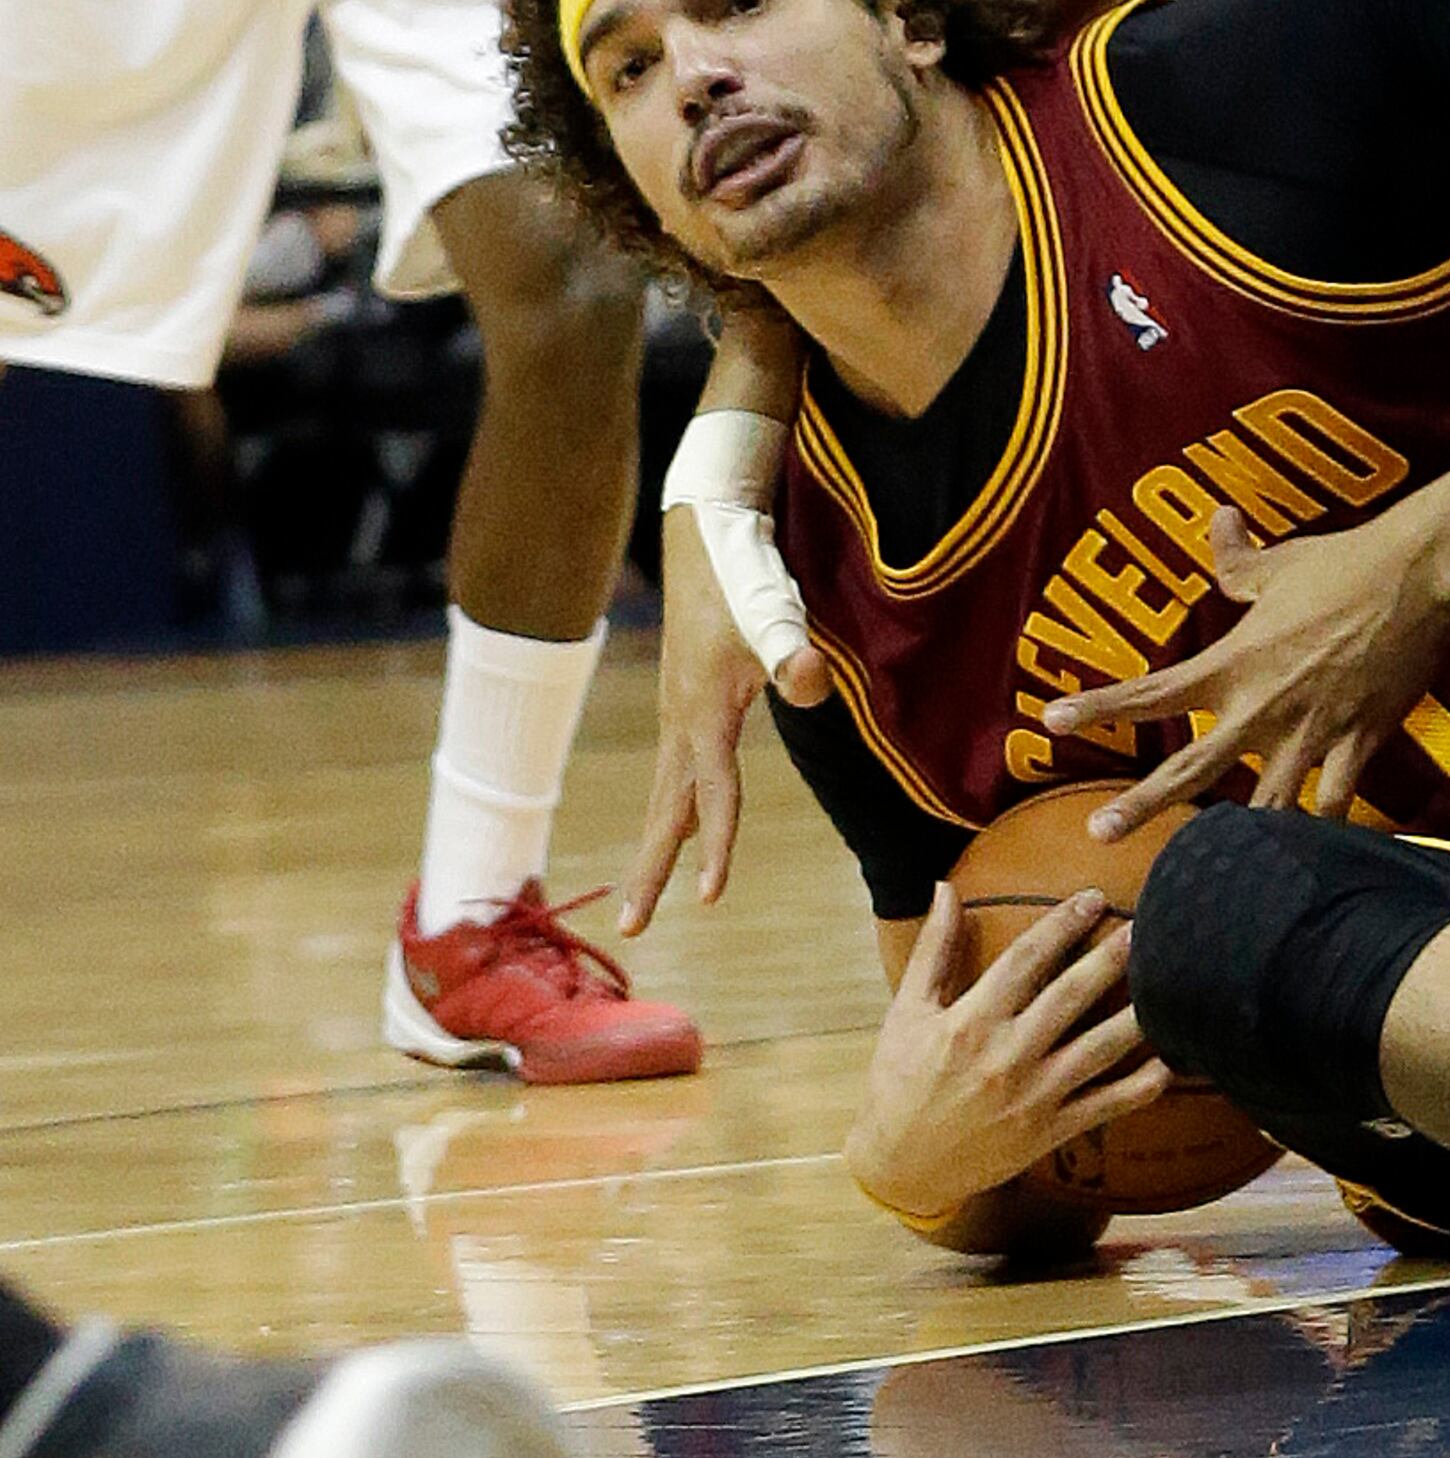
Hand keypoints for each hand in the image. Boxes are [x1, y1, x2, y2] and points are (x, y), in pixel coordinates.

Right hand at [625, 342, 827, 936]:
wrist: (705, 525)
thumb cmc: (744, 567)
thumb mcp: (772, 603)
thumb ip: (791, 643)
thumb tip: (810, 686)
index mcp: (702, 713)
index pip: (711, 796)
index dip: (714, 847)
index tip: (708, 901)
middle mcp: (681, 721)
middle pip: (667, 810)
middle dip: (653, 870)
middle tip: (631, 932)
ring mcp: (677, 711)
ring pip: (667, 791)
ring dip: (661, 842)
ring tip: (653, 893)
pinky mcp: (685, 698)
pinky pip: (679, 768)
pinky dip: (676, 804)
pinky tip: (683, 817)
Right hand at [844, 884, 1171, 1229]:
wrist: (900, 1168)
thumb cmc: (898, 1083)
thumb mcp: (906, 1014)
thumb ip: (933, 950)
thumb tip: (945, 889)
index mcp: (969, 1024)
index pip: (1024, 961)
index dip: (1062, 925)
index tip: (1093, 898)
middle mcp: (1005, 1058)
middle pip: (1070, 997)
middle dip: (1111, 958)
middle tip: (1147, 926)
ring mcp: (1031, 1098)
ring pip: (1097, 1050)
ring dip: (1136, 1016)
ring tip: (1174, 984)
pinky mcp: (1047, 1132)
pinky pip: (1103, 1106)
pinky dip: (1138, 1088)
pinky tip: (1169, 1065)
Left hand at [1041, 500, 1449, 843]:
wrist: (1419, 577)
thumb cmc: (1346, 563)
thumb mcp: (1280, 562)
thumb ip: (1239, 560)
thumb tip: (1219, 518)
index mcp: (1235, 663)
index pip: (1152, 691)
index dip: (1100, 705)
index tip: (1051, 719)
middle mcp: (1263, 708)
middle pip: (1191, 768)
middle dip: (1142, 804)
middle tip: (1098, 834)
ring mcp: (1311, 734)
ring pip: (1264, 806)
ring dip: (1236, 843)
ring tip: (1212, 876)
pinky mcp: (1359, 744)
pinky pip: (1337, 806)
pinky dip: (1324, 834)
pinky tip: (1314, 862)